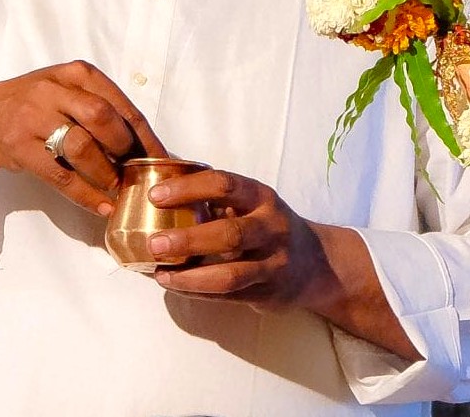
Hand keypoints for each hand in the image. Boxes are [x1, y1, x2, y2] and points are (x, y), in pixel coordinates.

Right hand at [0, 60, 167, 214]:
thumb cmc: (40, 103)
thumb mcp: (70, 90)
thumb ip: (103, 109)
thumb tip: (146, 147)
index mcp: (77, 74)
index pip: (120, 105)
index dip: (144, 136)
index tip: (161, 159)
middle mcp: (55, 90)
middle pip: (102, 118)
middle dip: (124, 149)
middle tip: (135, 170)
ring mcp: (34, 118)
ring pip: (81, 147)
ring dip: (106, 173)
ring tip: (118, 188)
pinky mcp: (19, 147)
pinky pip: (59, 176)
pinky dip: (85, 195)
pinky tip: (101, 206)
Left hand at [145, 169, 330, 309]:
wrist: (315, 263)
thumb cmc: (268, 225)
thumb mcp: (253, 203)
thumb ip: (216, 195)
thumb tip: (160, 173)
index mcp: (262, 198)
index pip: (225, 185)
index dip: (189, 188)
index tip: (156, 195)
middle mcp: (272, 228)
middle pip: (230, 234)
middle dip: (189, 240)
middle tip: (154, 243)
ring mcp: (273, 263)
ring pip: (230, 275)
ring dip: (190, 277)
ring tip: (160, 274)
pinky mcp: (267, 292)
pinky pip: (228, 296)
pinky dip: (197, 292)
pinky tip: (174, 285)